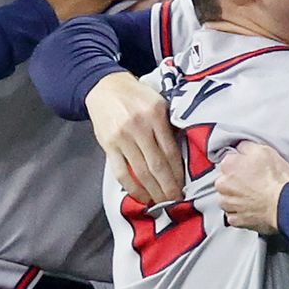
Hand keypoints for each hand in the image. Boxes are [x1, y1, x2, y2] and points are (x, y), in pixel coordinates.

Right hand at [87, 71, 186, 204]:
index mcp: (155, 115)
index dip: (178, 173)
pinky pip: (121, 172)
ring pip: (141, 171)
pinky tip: (142, 196)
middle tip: (176, 200)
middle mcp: (139, 126)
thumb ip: (167, 126)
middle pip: (157, 165)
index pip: (170, 151)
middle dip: (168, 187)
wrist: (104, 87)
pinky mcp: (108, 145)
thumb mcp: (158, 102)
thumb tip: (180, 156)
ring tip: (162, 202)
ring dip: (153, 191)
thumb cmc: (136, 96)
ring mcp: (122, 137)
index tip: (184, 186)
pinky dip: (132, 188)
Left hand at [216, 141, 288, 233]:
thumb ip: (246, 147)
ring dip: (237, 198)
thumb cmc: (276, 178)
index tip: (250, 168)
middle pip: (225, 181)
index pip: (228, 161)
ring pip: (227, 199)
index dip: (240, 164)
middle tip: (254, 183)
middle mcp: (223, 185)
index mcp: (228, 165)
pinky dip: (241, 213)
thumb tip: (241, 147)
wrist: (285, 205)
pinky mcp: (236, 220)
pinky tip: (253, 208)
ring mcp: (228, 204)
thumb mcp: (264, 151)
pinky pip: (234, 215)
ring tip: (255, 197)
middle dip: (236, 182)